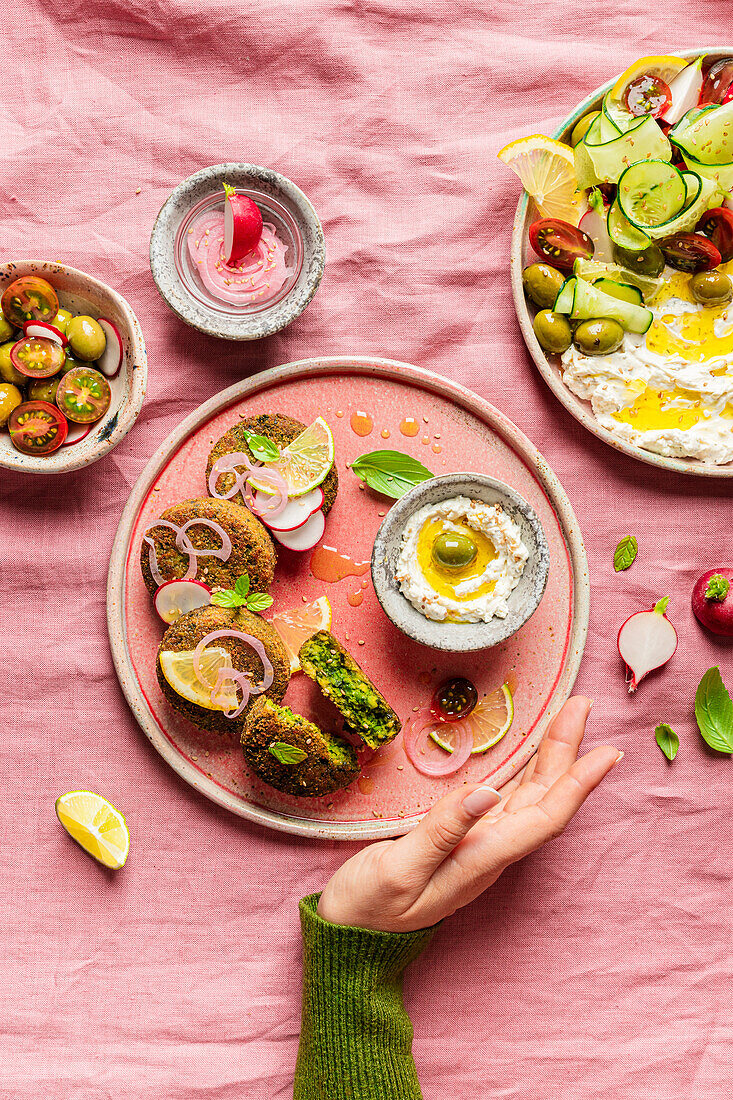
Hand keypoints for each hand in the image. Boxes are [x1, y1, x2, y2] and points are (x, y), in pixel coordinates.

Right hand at [317, 697, 620, 931]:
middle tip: (583, 707)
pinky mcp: (462, 839)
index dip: (578, 783)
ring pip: (528, 797)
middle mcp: (489, 851)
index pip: (545, 818)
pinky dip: (525, 771)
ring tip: (568, 719)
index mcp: (481, 859)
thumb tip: (488, 791)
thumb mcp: (397, 868)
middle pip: (543, 799)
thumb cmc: (367, 906)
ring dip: (551, 758)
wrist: (347, 936)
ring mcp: (477, 845)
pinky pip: (508, 800)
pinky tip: (530, 756)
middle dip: (567, 752)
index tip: (608, 751)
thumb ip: (442, 831)